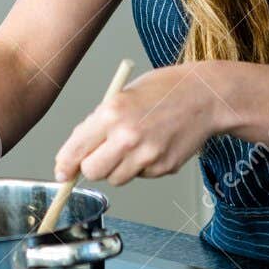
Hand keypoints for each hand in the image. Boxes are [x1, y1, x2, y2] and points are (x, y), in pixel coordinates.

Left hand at [54, 64, 223, 185]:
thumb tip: (79, 148)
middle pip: (93, 172)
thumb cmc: (166, 89)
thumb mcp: (124, 94)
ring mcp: (147, 156)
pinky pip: (141, 175)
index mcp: (112, 113)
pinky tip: (154, 144)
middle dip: (91, 167)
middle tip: (99, 156)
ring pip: (116, 178)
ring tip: (135, 144)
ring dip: (118, 168)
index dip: (64, 165)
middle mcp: (127, 137)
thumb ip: (100, 121)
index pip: (76, 150)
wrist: (207, 96)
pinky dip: (142, 166)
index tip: (62, 172)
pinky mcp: (164, 168)